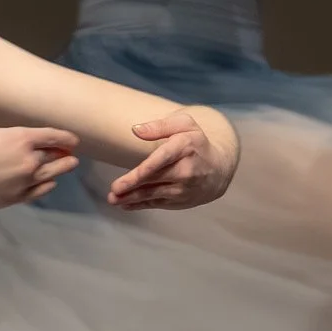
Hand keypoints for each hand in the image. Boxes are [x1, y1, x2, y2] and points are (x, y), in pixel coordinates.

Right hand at [0, 125, 82, 213]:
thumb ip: (2, 139)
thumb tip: (5, 144)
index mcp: (20, 138)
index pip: (52, 136)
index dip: (65, 137)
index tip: (73, 140)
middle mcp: (28, 159)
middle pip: (55, 156)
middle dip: (64, 154)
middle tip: (70, 154)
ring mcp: (24, 181)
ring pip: (51, 174)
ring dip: (62, 169)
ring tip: (69, 165)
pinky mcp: (16, 197)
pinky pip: (38, 191)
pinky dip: (47, 186)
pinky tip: (50, 184)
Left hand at [105, 104, 238, 209]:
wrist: (219, 169)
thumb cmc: (196, 143)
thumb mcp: (184, 125)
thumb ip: (160, 126)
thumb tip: (136, 130)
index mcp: (185, 147)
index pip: (162, 158)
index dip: (144, 170)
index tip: (127, 176)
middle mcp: (186, 170)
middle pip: (155, 178)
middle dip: (133, 185)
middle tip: (114, 189)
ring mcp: (184, 188)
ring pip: (154, 194)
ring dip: (132, 198)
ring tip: (113, 199)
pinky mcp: (180, 201)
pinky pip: (157, 203)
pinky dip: (140, 205)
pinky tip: (125, 205)